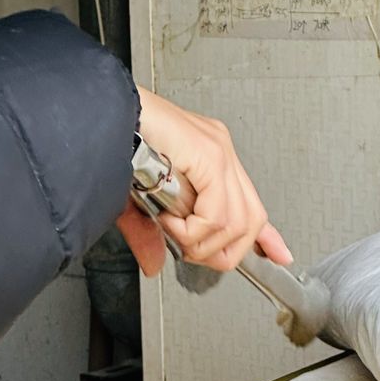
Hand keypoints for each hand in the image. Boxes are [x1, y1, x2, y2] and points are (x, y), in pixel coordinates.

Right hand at [116, 87, 291, 276]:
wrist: (100, 116)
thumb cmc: (114, 149)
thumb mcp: (134, 205)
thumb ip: (151, 236)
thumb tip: (154, 264)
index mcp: (210, 159)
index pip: (252, 205)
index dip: (267, 237)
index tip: (279, 255)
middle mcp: (220, 151)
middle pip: (251, 220)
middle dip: (220, 252)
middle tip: (186, 247)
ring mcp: (217, 148)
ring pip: (237, 223)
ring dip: (200, 242)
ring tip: (170, 229)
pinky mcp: (209, 152)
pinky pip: (217, 213)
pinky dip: (192, 230)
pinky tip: (169, 220)